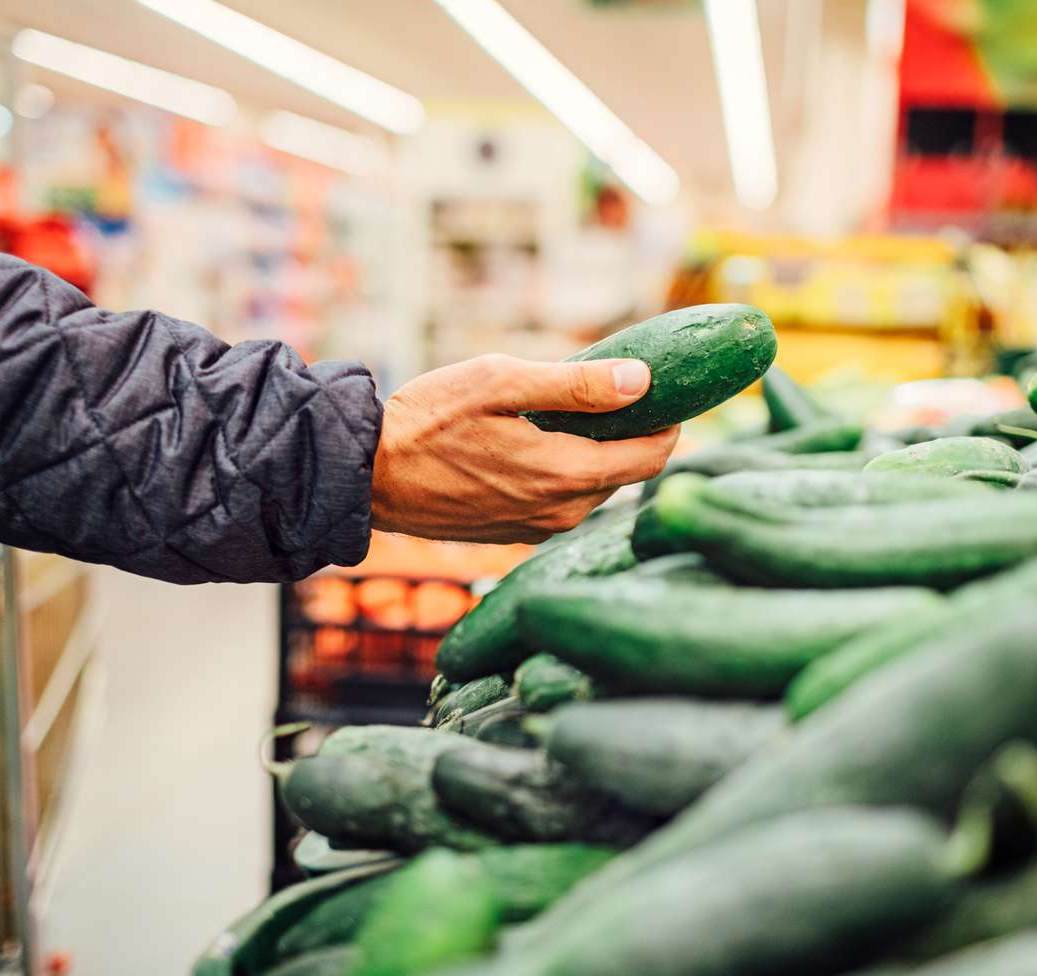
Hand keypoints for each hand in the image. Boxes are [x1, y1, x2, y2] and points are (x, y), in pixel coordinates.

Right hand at [371, 354, 678, 543]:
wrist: (366, 475)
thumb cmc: (428, 420)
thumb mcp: (501, 382)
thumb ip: (576, 385)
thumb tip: (642, 381)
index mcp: (566, 474)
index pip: (651, 457)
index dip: (669, 424)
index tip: (668, 393)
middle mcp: (560, 512)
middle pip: (626, 474)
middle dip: (633, 435)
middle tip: (618, 392)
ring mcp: (537, 529)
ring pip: (595, 489)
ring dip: (596, 452)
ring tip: (571, 413)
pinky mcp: (515, 534)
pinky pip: (562, 502)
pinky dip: (565, 472)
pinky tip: (538, 442)